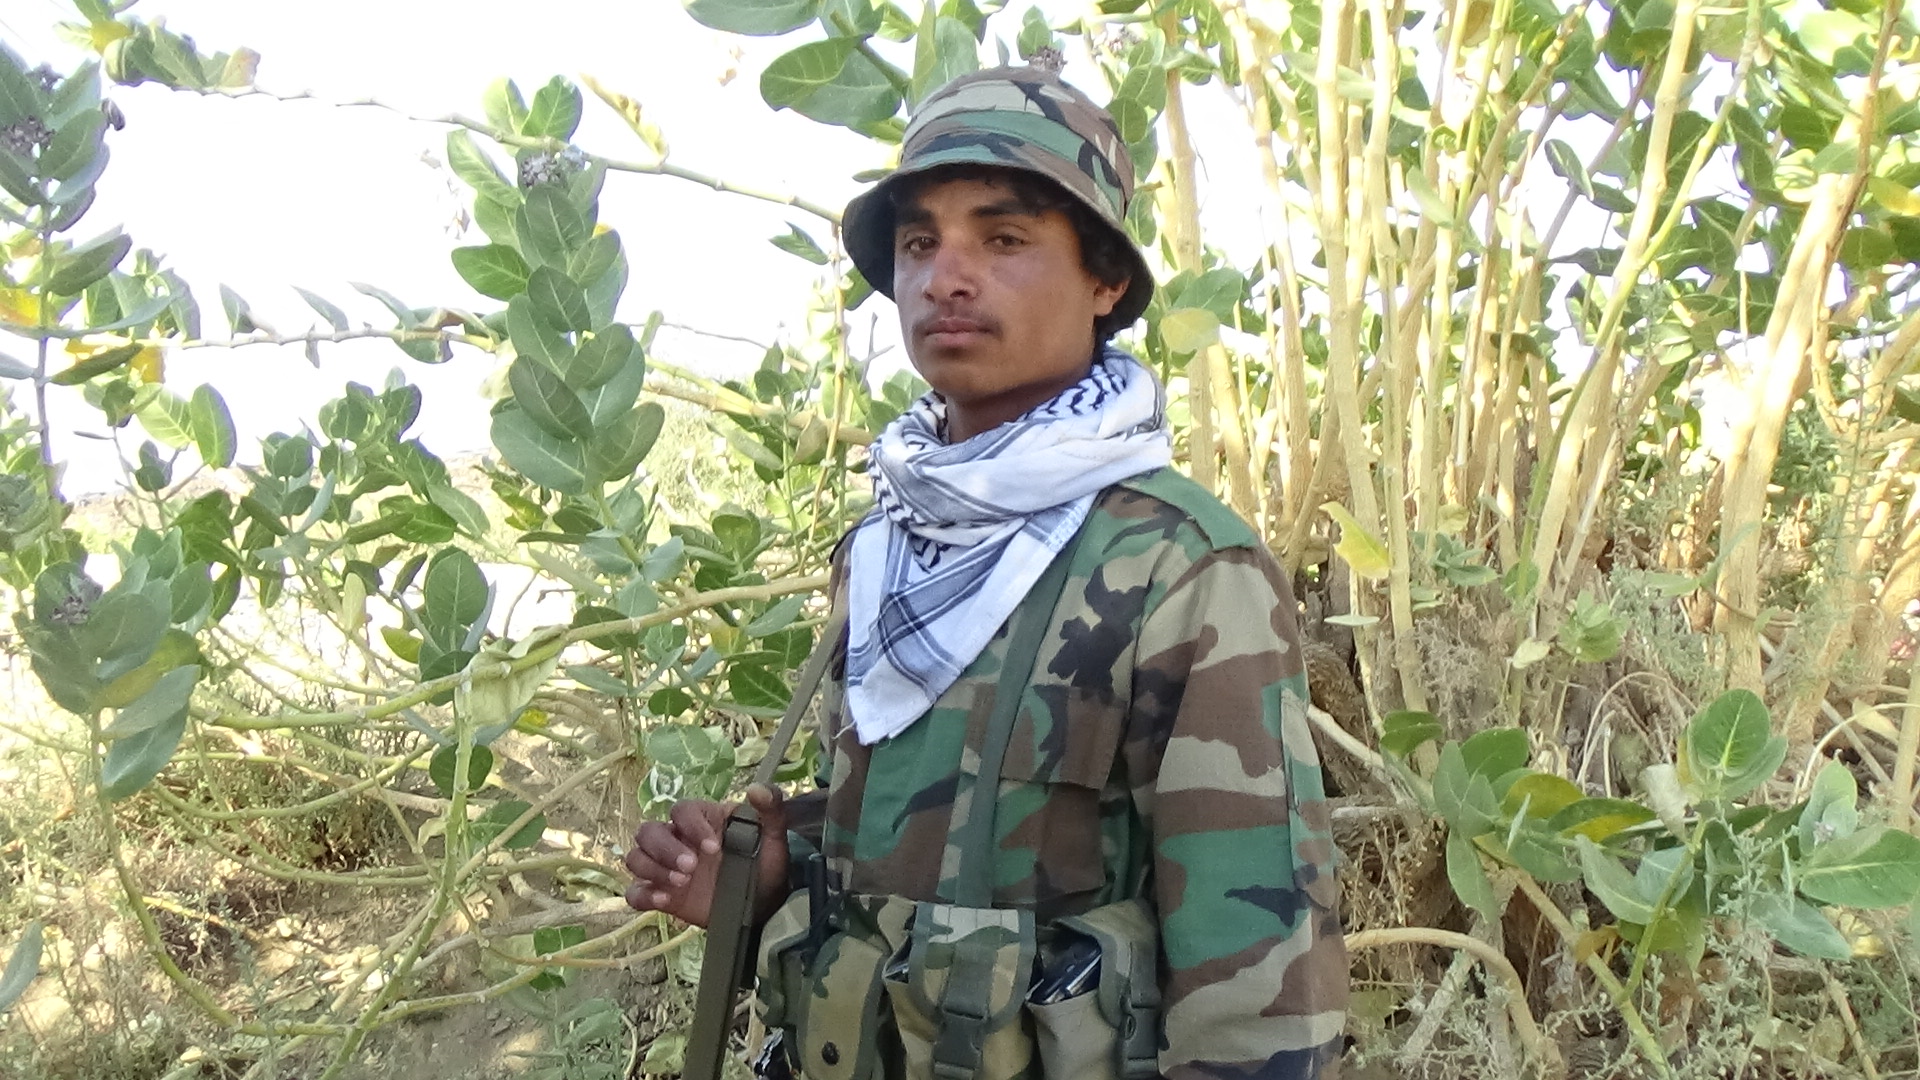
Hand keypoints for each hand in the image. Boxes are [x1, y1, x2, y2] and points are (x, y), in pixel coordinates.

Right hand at [623, 784, 790, 927]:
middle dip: (665, 849)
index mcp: (701, 820)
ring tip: (682, 883)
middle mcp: (678, 839)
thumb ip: (771, 810)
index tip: (714, 847)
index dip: (692, 826)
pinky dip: (642, 894)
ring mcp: (666, 868)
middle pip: (649, 831)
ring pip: (636, 857)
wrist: (763, 906)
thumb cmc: (764, 866)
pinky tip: (664, 900)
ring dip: (653, 868)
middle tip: (691, 867)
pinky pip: (635, 892)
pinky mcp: (662, 895)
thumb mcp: (774, 837)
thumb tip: (757, 789)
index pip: (682, 810)